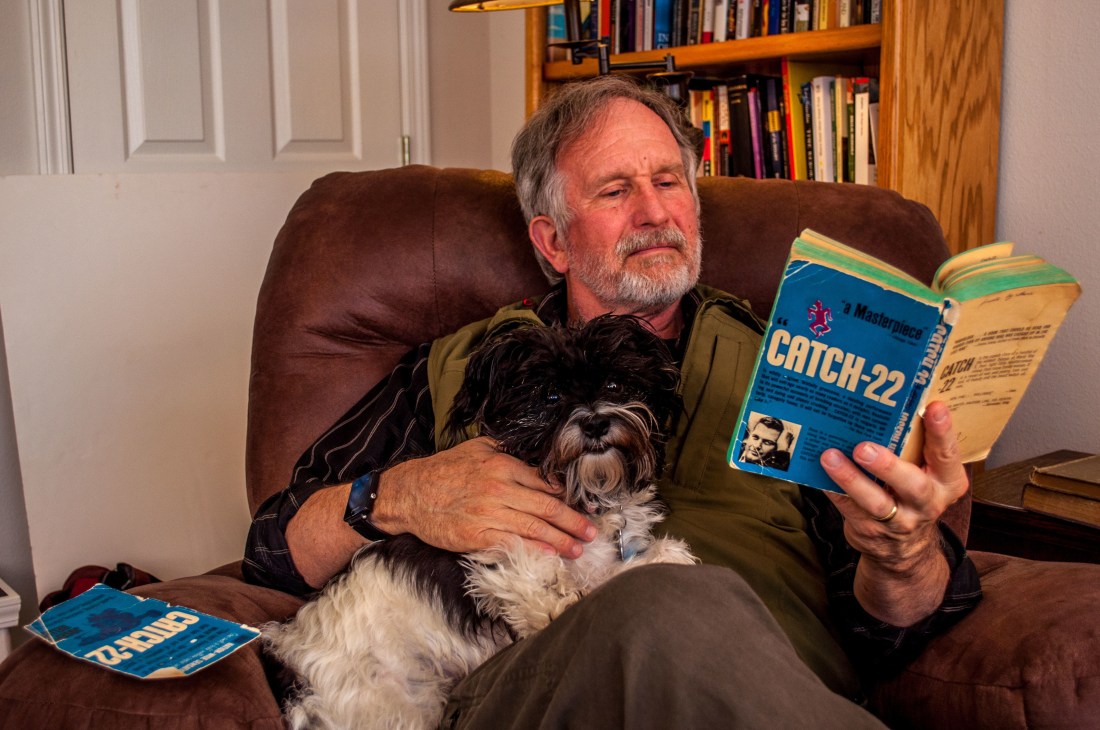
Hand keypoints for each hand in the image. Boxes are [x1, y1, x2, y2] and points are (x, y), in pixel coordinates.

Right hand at [373, 436, 597, 557]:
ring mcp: (489, 513)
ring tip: (578, 548)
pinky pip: (512, 544)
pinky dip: (535, 551)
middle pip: (547, 507)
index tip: (585, 505)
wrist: (410, 493)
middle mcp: (499, 488)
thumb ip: (507, 452)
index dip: (568, 496)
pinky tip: (551, 556)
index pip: (545, 482)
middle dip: (574, 521)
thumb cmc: (444, 470)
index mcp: (502, 464)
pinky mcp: (477, 535)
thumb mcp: (477, 448)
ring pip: (534, 528)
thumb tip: (538, 462)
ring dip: (561, 540)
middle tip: (592, 531)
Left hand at [819, 401, 969, 625]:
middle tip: (864, 448)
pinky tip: (818, 472)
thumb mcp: (927, 473)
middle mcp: (927, 503)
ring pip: (875, 502)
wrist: (905, 549)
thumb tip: (890, 403)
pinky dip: (832, 489)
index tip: (934, 407)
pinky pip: (848, 508)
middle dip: (888, 466)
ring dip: (851, 479)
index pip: (948, 455)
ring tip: (830, 457)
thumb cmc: (912, 493)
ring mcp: (898, 521)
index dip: (943, 432)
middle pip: (913, 485)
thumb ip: (918, 447)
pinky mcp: (870, 530)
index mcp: (947, 482)